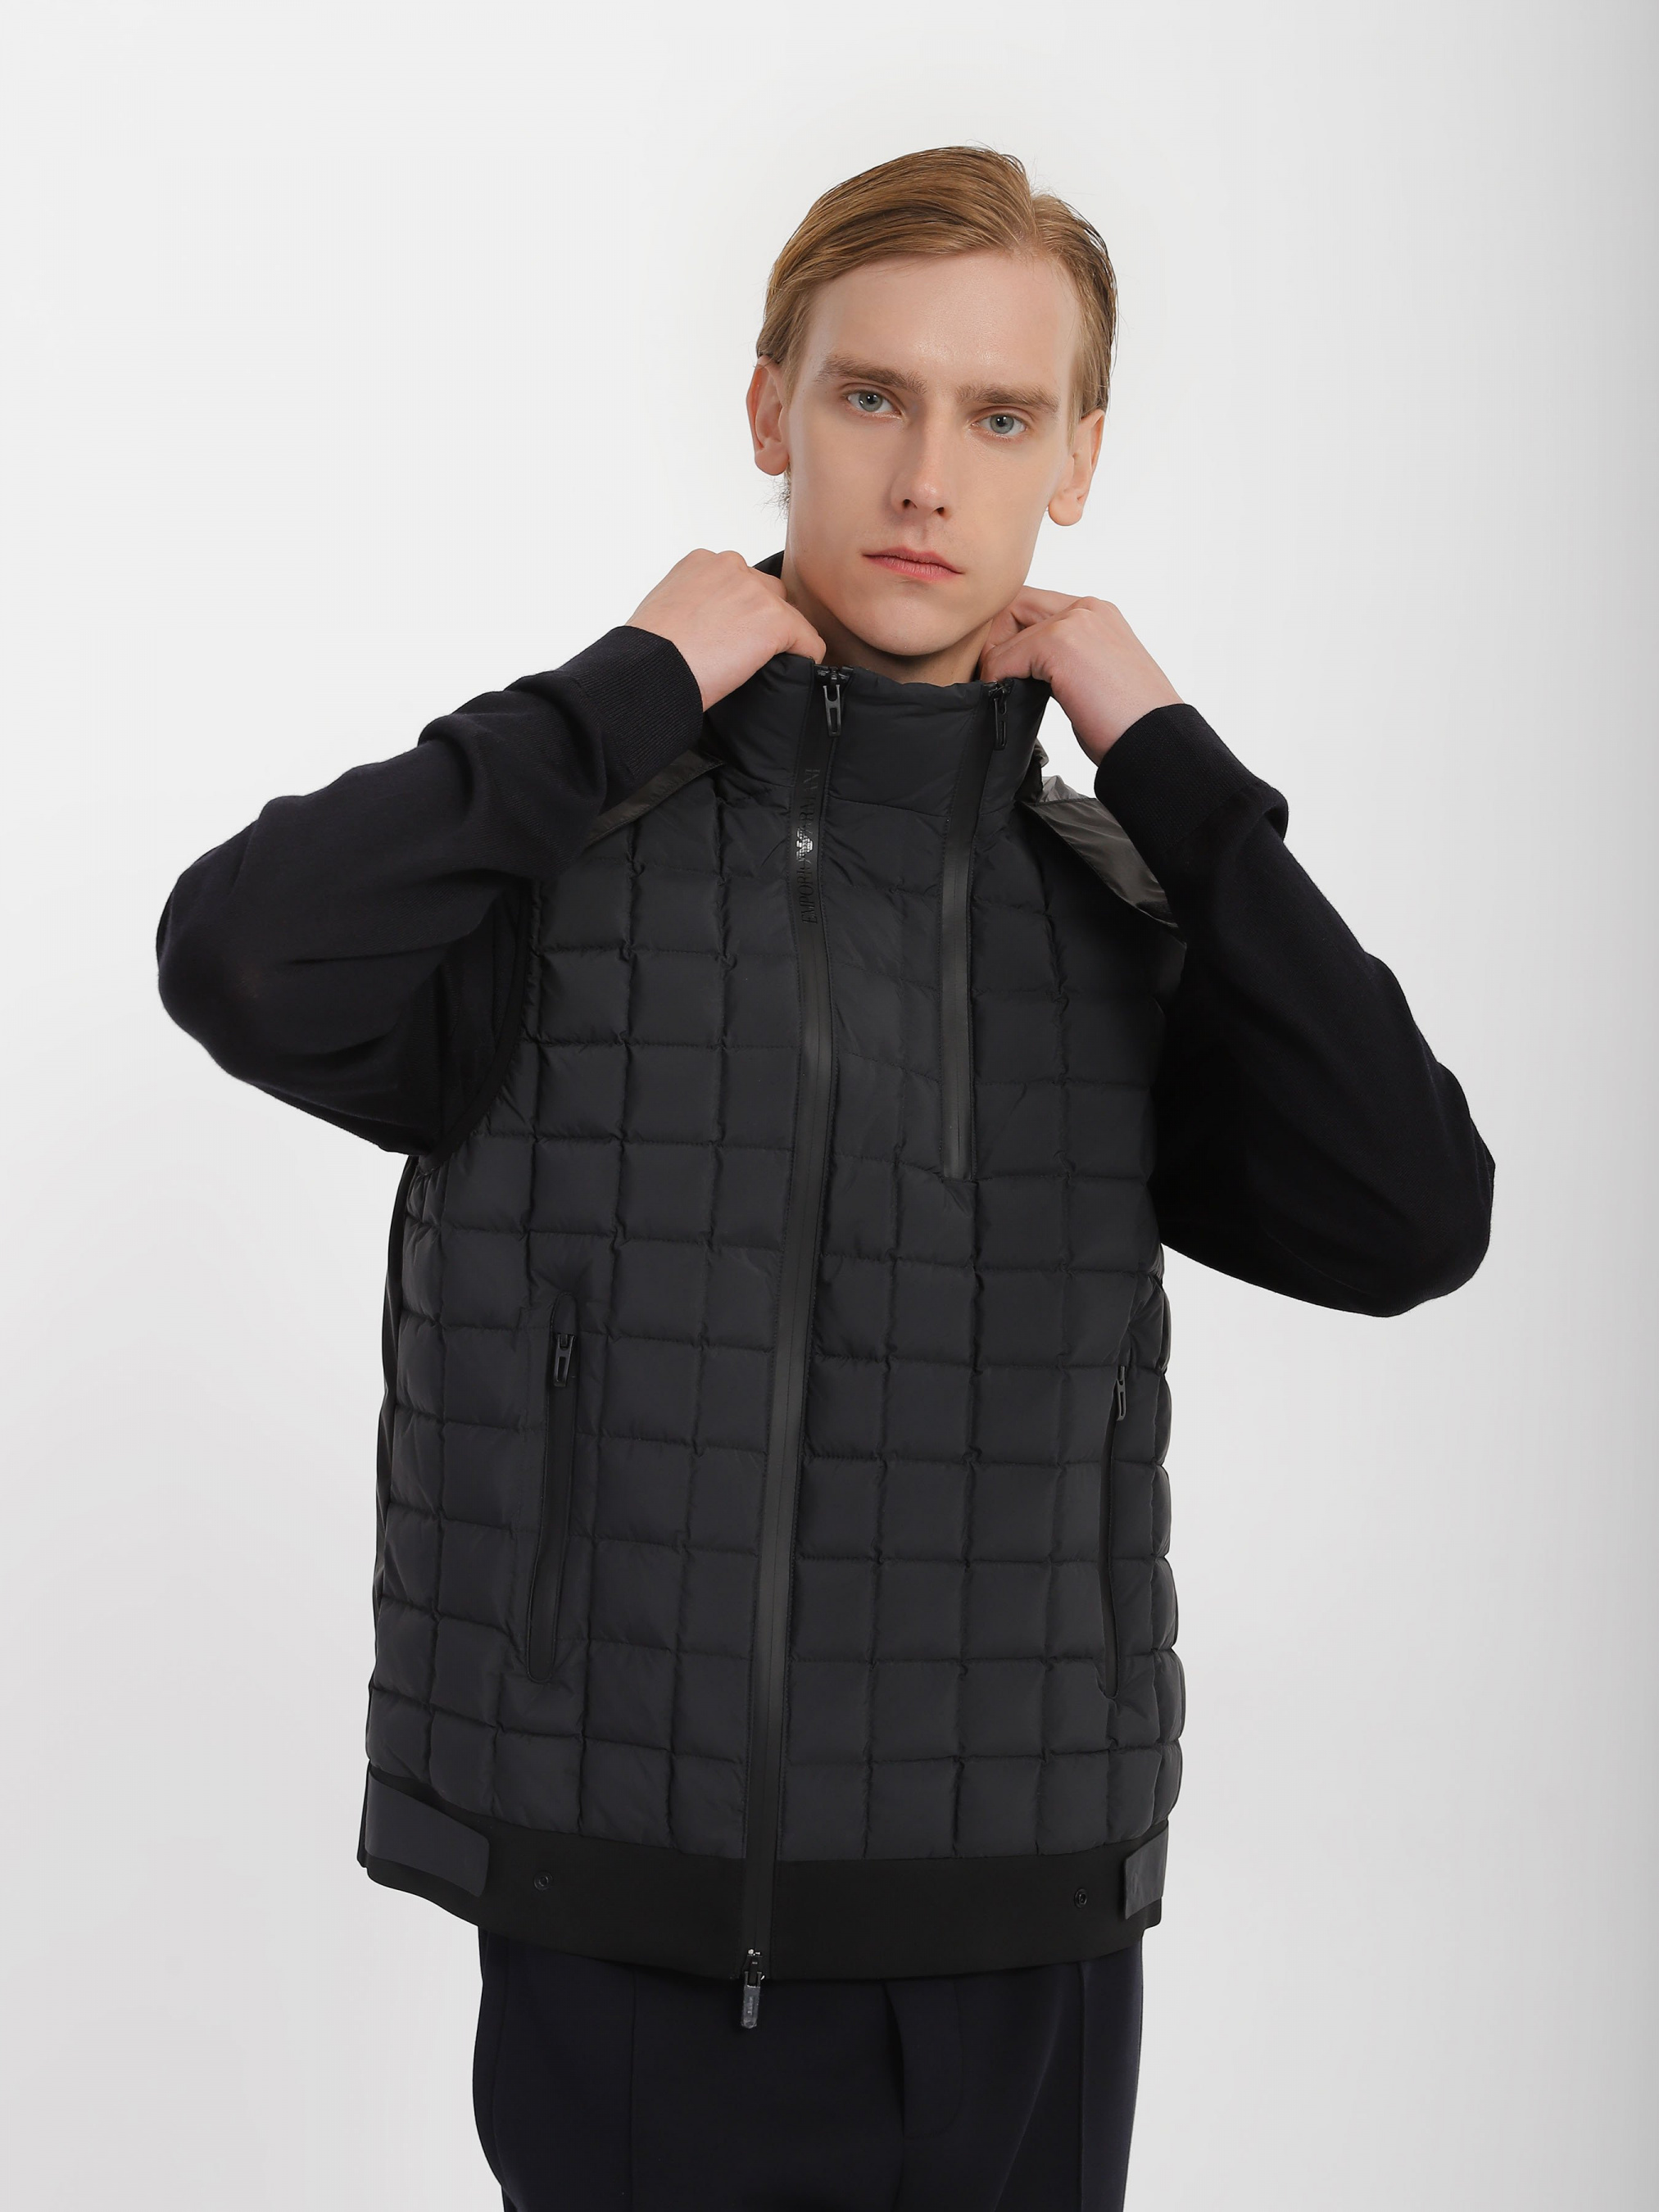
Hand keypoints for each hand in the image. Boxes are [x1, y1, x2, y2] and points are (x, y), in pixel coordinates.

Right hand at [628, 550, 826, 709]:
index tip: (728, 637)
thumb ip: (696, 602)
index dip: (739, 614)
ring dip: (780, 640)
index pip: (740, 582)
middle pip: (768, 593)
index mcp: (702, 562)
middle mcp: (731, 566)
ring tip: (757, 667)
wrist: (650, 671)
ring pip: (789, 617)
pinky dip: (805, 658)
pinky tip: (791, 673)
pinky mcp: (776, 620)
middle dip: (761, 622)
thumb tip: (713, 624)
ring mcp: (755, 591)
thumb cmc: (648, 652)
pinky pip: (809, 641)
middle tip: (742, 654)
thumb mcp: (667, 608)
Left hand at [978, 589, 1181, 763]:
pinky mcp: (1059, 643)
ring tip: (1000, 694)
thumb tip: (1017, 674)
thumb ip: (1060, 663)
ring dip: (993, 663)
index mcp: (1098, 615)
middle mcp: (1087, 609)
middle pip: (1013, 605)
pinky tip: (1007, 703)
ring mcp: (1075, 621)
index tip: (1002, 672)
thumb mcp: (1092, 678)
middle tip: (994, 681)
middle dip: (994, 641)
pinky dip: (996, 680)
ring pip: (1003, 630)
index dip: (1009, 635)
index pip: (1033, 606)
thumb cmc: (1126, 724)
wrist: (1155, 742)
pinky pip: (1003, 657)